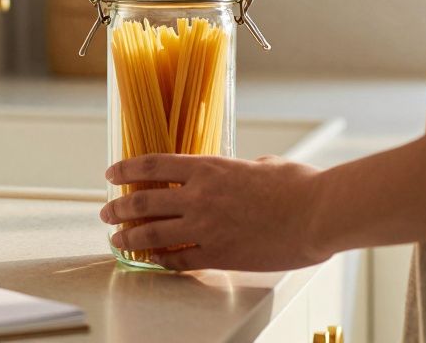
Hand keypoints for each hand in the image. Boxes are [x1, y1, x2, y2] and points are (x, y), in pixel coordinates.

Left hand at [99, 153, 331, 271]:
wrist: (319, 213)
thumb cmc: (299, 184)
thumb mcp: (263, 163)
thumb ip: (241, 168)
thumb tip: (242, 170)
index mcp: (207, 167)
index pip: (152, 165)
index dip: (126, 169)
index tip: (110, 174)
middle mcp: (199, 196)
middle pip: (143, 202)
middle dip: (119, 209)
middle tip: (106, 214)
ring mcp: (207, 227)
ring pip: (153, 234)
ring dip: (130, 238)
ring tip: (117, 240)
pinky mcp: (220, 254)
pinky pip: (181, 259)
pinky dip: (163, 260)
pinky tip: (153, 261)